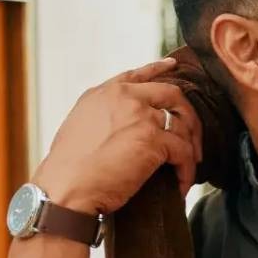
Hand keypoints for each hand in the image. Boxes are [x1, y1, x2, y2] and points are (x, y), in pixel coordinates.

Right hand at [31, 58, 204, 216]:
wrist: (65, 190)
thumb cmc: (67, 172)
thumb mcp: (78, 129)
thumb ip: (102, 118)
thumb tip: (120, 129)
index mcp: (103, 94)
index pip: (138, 74)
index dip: (159, 69)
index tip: (173, 66)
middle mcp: (124, 97)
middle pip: (171, 93)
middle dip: (188, 115)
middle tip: (192, 138)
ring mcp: (141, 116)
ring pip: (183, 124)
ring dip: (190, 147)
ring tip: (188, 166)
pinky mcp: (153, 140)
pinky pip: (184, 152)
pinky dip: (187, 170)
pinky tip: (182, 185)